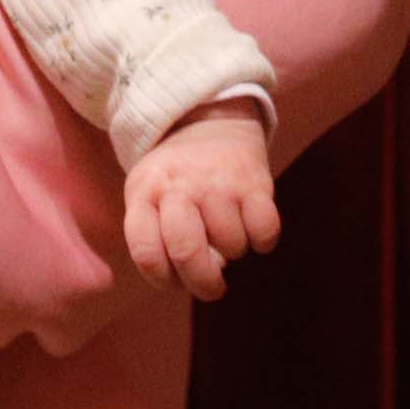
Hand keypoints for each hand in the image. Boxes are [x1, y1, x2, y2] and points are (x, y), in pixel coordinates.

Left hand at [121, 100, 277, 299]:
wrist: (206, 120)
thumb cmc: (175, 178)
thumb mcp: (149, 197)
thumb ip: (160, 240)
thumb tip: (202, 276)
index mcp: (145, 193)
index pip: (146, 252)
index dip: (162, 278)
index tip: (174, 278)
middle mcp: (179, 186)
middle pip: (186, 252)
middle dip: (203, 284)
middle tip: (212, 288)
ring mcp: (217, 183)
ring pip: (231, 246)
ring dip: (233, 251)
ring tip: (226, 230)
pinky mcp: (254, 181)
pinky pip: (264, 233)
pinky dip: (262, 240)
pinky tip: (251, 224)